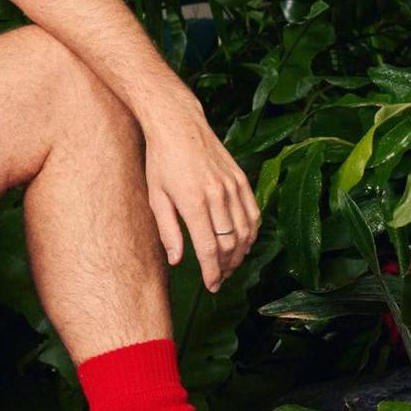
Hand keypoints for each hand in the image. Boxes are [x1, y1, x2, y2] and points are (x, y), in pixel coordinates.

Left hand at [141, 96, 258, 290]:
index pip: (209, 248)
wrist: (178, 124)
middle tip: (219, 278)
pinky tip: (243, 242)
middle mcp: (218, 195)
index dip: (212, 272)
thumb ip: (168, 231)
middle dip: (226, 266)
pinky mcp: (241, 178)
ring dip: (240, 253)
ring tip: (230, 264)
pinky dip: (251, 232)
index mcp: (193, 202)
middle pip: (230, 243)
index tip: (212, 286)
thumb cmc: (161, 161)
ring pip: (245, 231)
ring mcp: (232, 186)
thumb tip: (177, 261)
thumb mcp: (156, 197)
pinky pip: (254, 212)